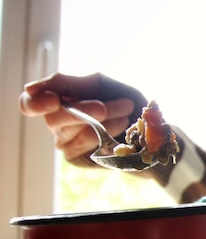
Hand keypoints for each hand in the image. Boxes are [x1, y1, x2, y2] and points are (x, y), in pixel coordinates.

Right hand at [18, 72, 137, 160]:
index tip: (53, 100)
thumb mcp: (96, 82)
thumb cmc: (115, 95)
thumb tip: (31, 89)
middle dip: (82, 111)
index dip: (36, 103)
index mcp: (52, 98)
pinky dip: (108, 132)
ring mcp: (64, 140)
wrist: (143, 119)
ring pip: (76, 132)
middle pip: (54, 119)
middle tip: (103, 107)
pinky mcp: (78, 155)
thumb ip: (68, 83)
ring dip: (104, 119)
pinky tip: (122, 123)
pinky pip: (89, 145)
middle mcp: (54, 121)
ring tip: (126, 108)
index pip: (28, 103)